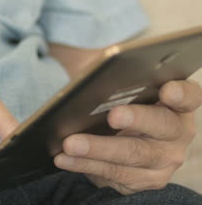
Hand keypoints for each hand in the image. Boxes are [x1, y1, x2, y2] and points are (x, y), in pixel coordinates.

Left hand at [54, 80, 201, 193]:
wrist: (117, 139)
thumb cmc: (116, 102)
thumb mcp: (115, 85)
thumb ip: (109, 74)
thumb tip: (86, 72)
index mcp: (177, 102)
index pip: (188, 95)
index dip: (180, 93)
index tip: (168, 89)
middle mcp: (177, 132)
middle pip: (161, 126)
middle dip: (136, 119)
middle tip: (112, 116)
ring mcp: (163, 159)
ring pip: (133, 154)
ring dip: (99, 149)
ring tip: (71, 143)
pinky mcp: (144, 180)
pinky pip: (113, 173)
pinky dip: (84, 164)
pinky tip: (64, 158)